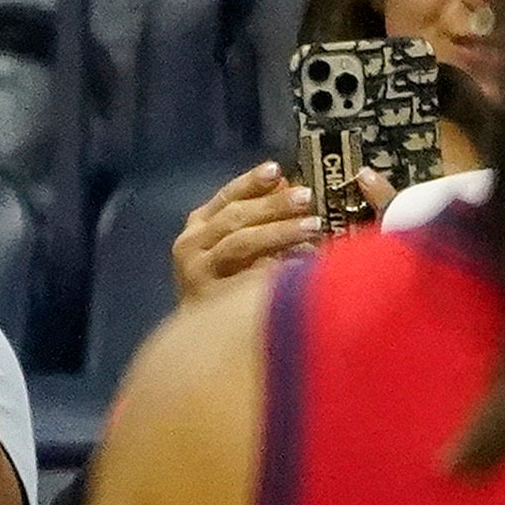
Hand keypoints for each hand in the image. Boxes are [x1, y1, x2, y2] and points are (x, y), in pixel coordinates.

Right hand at [171, 162, 331, 299]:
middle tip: (308, 197)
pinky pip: (247, 279)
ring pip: (241, 244)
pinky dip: (275, 268)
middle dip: (274, 205)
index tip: (278, 170)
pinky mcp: (209, 298)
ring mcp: (198, 272)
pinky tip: (301, 263)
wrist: (201, 334)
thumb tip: (286, 183)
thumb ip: (256, 215)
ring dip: (279, 232)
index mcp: (199, 226)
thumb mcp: (234, 243)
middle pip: (235, 217)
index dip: (252, 182)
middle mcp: (192, 245)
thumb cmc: (226, 282)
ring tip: (313, 227)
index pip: (227, 196)